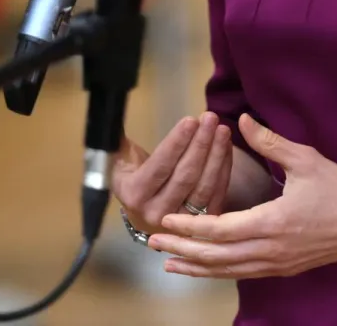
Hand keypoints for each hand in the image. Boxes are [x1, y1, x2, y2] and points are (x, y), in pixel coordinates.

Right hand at [114, 112, 233, 236]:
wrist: (144, 214)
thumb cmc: (133, 180)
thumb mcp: (120, 161)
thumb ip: (118, 139)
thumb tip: (110, 111)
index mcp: (134, 195)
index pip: (159, 167)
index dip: (176, 143)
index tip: (190, 120)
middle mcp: (156, 213)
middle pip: (185, 176)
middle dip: (200, 144)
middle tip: (211, 118)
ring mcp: (181, 223)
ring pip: (204, 187)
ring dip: (216, 155)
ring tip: (222, 130)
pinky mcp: (201, 225)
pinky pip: (216, 194)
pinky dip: (223, 169)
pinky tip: (226, 147)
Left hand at [147, 113, 336, 278]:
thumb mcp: (306, 159)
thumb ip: (270, 142)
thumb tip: (243, 120)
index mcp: (272, 223)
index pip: (218, 230)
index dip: (188, 228)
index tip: (164, 222)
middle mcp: (271, 250)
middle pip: (216, 257)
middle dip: (182, 251)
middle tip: (152, 244)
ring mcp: (278, 263)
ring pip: (228, 271)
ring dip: (197, 267)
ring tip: (170, 264)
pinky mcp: (285, 268)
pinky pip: (243, 273)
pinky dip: (220, 271)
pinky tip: (207, 267)